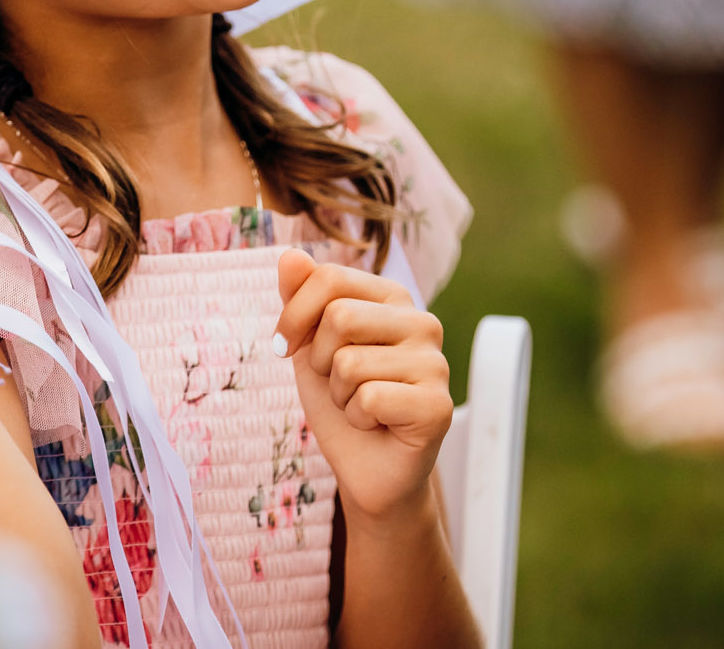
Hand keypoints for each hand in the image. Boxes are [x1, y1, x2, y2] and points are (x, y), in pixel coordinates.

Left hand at [272, 249, 452, 525]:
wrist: (366, 469)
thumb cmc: (340, 400)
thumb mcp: (309, 344)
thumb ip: (300, 299)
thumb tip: (289, 255)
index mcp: (393, 298)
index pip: (329, 277)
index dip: (293, 316)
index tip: (285, 347)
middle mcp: (423, 322)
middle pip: (340, 316)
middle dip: (318, 360)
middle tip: (338, 385)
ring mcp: (436, 363)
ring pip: (349, 362)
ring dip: (338, 394)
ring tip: (360, 405)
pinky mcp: (438, 405)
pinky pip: (369, 398)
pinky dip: (356, 418)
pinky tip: (377, 425)